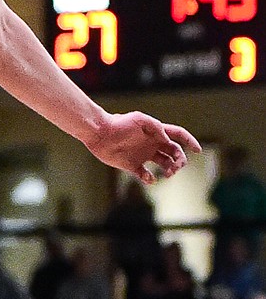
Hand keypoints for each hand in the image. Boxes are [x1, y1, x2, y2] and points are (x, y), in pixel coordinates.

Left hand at [83, 111, 199, 183]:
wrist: (100, 134)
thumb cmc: (119, 124)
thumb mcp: (139, 119)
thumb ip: (155, 127)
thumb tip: (166, 139)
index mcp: (156, 133)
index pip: (178, 136)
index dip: (190, 142)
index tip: (198, 150)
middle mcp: (152, 144)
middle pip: (175, 153)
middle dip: (180, 160)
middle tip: (175, 167)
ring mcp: (143, 155)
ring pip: (165, 165)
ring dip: (170, 170)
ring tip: (167, 173)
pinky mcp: (133, 166)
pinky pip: (146, 175)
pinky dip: (151, 179)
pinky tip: (148, 177)